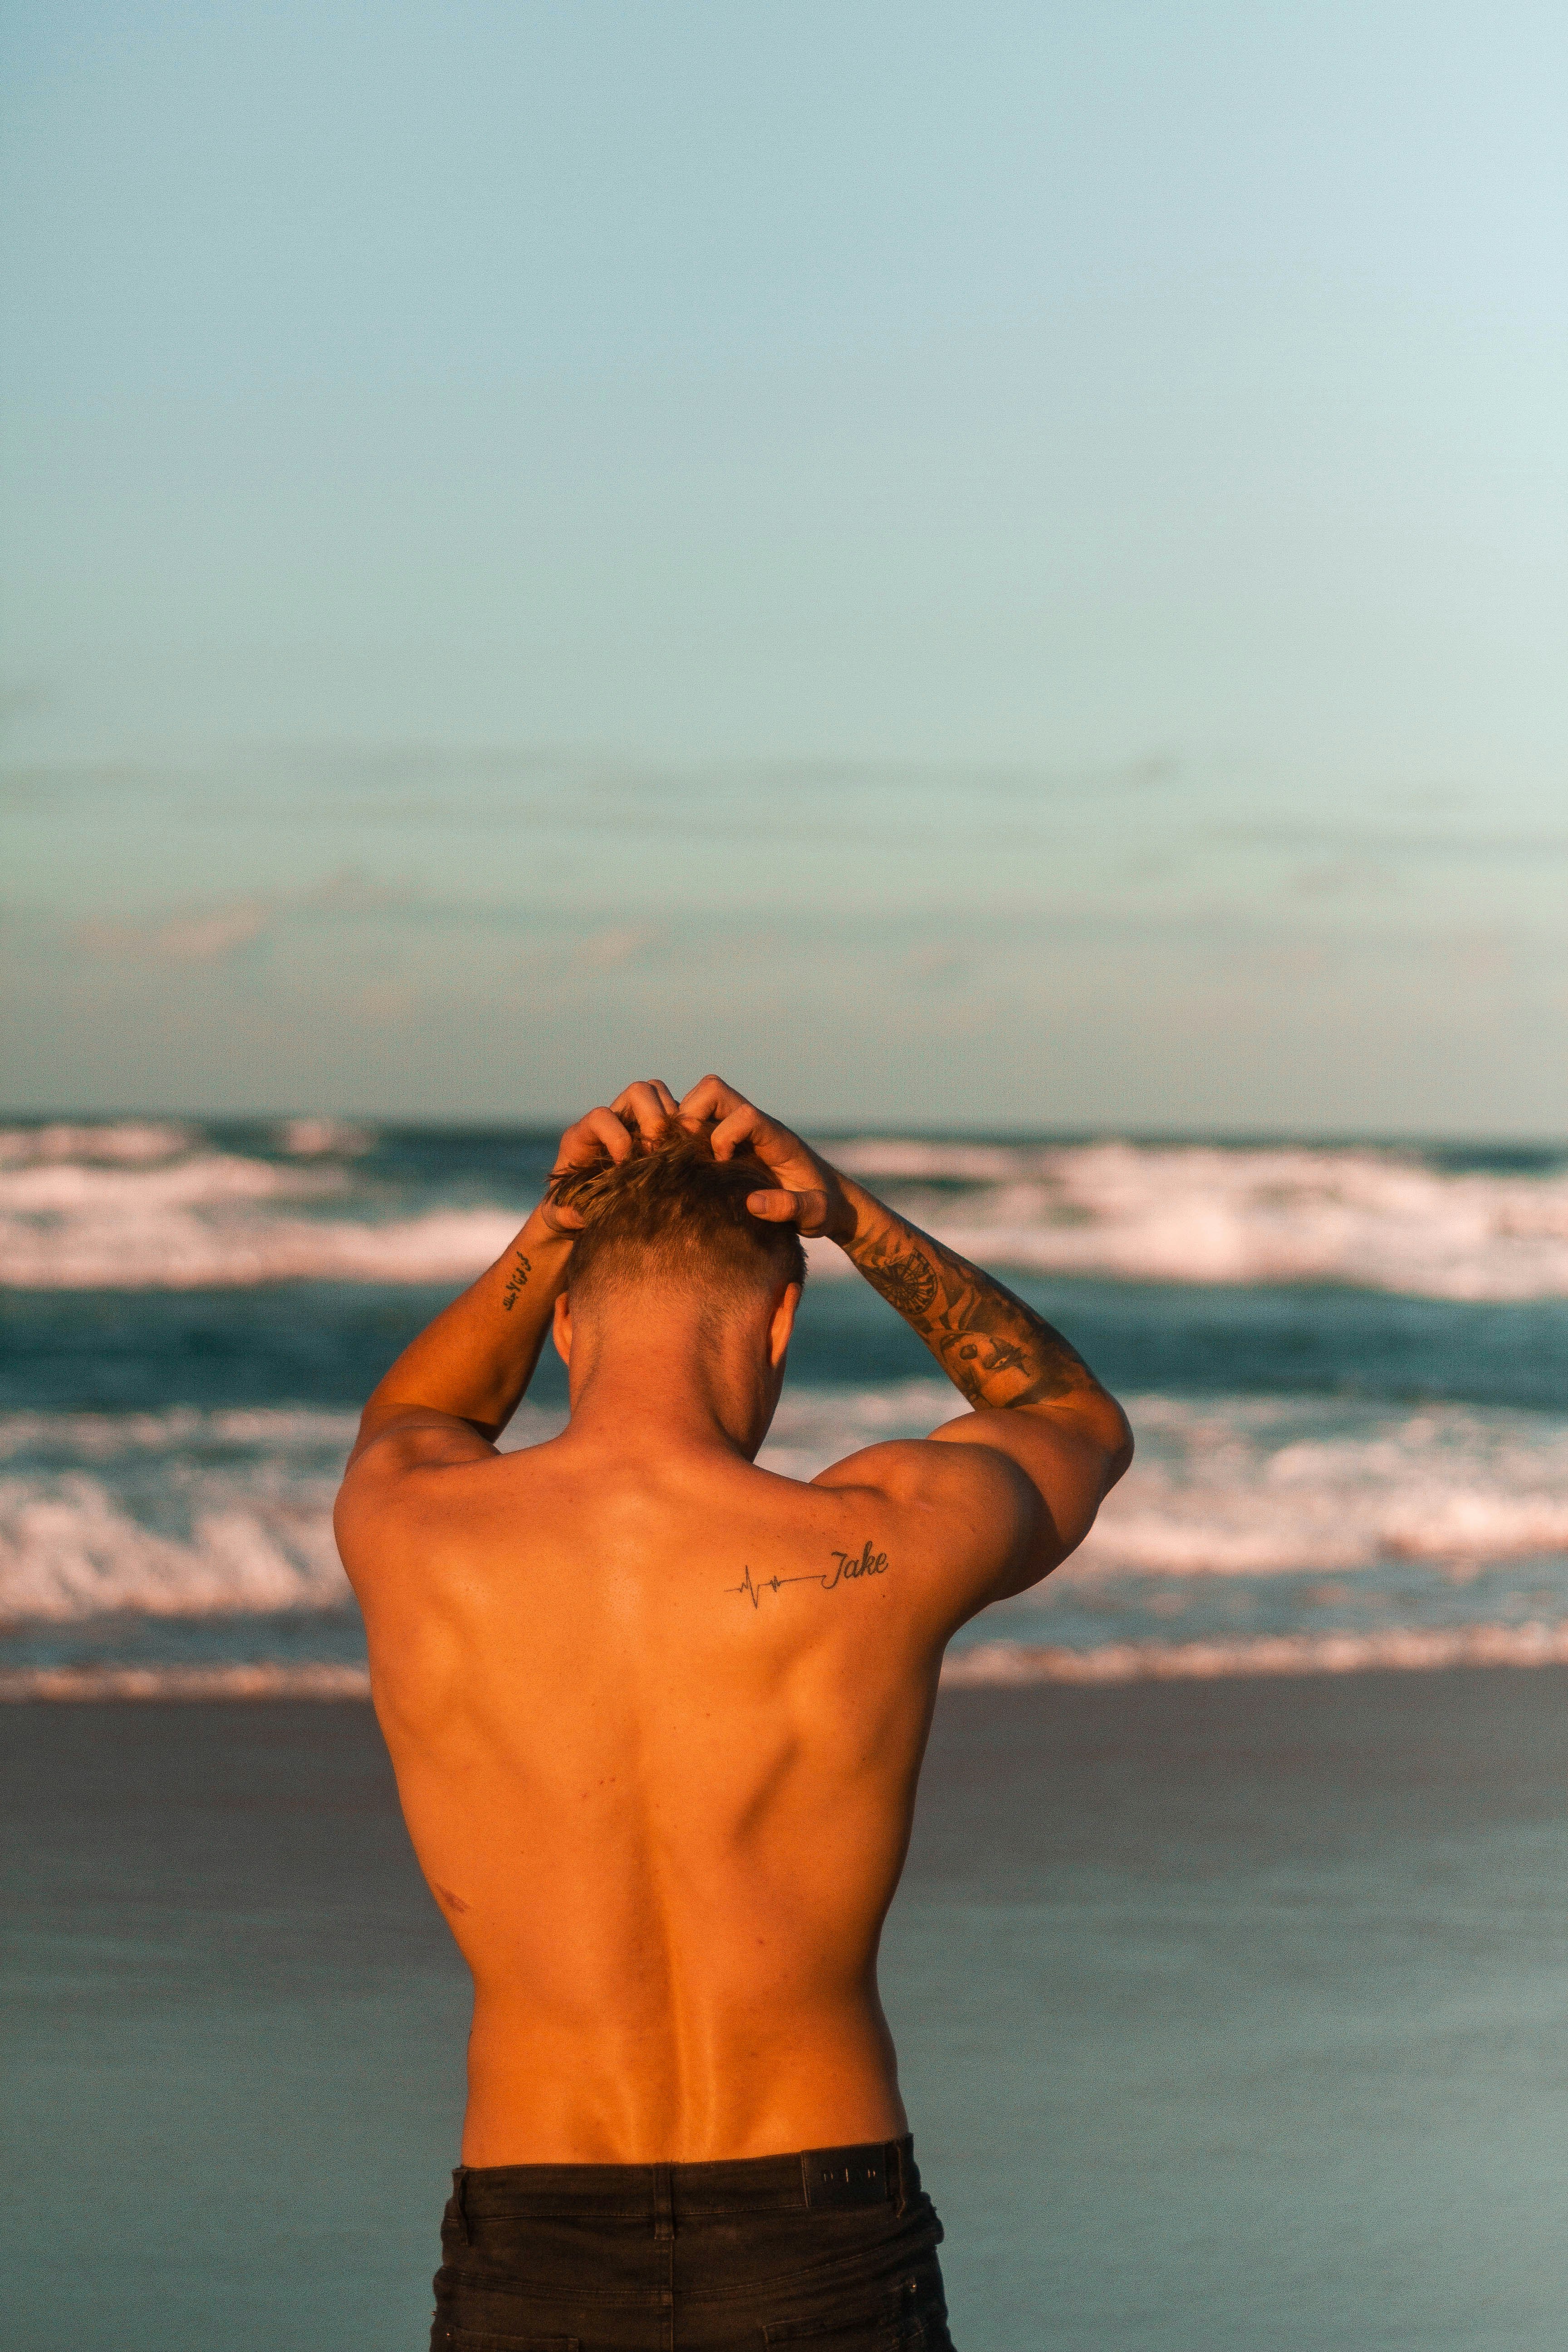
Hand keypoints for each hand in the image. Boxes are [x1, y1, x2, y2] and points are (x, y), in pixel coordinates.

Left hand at [540, 1080, 678, 1231]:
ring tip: (672, 1156)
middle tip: (658, 1155)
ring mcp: (637, 1120)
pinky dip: (687, 1130)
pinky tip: (685, 1159)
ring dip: (673, 1122)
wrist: (584, 1207)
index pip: (601, 1116)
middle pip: (639, 1092)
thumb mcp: (560, 1215)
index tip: (624, 1167)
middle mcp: (613, 1119)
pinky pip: (679, 1112)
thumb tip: (581, 1214)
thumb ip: (564, 1216)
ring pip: (661, 1094)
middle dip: (654, 1120)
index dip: (616, 1137)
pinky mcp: (658, 1129)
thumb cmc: (569, 1209)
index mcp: (583, 1136)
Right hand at [675, 1075, 855, 1240]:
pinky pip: (700, 1118)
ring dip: (684, 1122)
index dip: (724, 1136)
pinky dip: (684, 1133)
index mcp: (777, 1139)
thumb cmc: (824, 1207)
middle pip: (713, 1090)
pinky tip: (687, 1163)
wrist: (829, 1200)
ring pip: (703, 1098)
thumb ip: (793, 1208)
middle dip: (691, 1115)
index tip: (722, 1166)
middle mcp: (756, 1125)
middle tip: (688, 1153)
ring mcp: (742, 1129)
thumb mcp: (817, 1214)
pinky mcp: (731, 1138)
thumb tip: (753, 1203)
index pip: (744, 1115)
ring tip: (684, 1157)